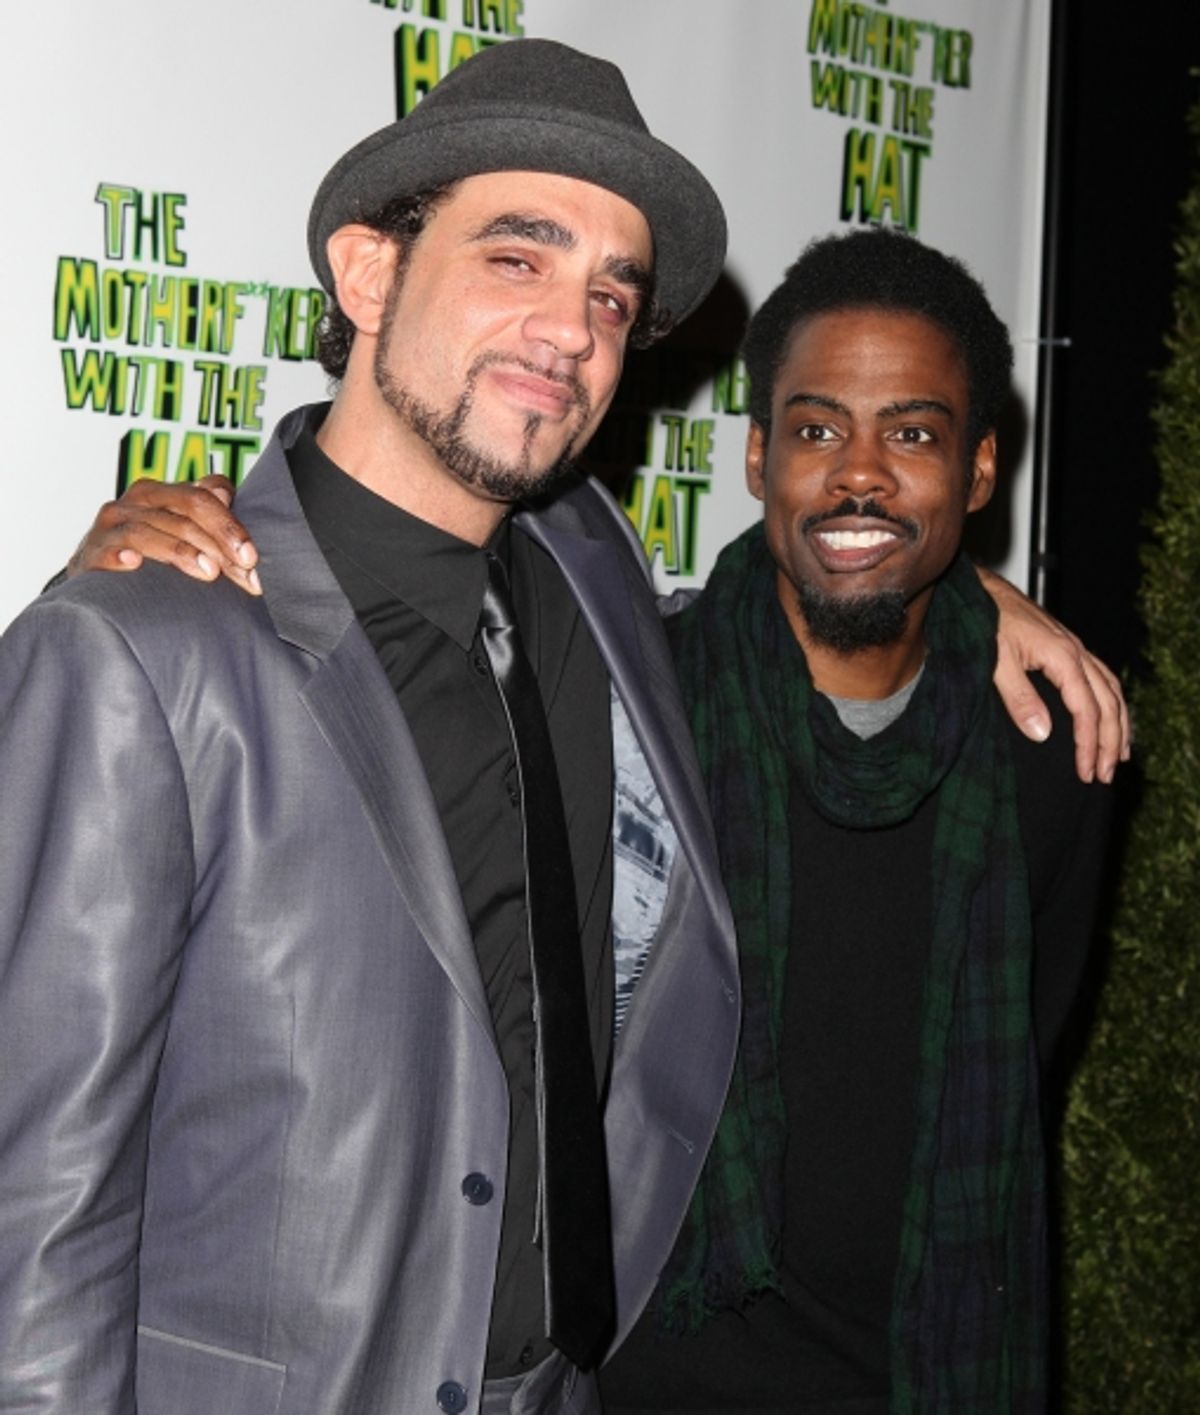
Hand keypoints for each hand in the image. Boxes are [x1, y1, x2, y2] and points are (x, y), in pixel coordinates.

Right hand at [67, 474, 259, 594]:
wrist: (98, 582)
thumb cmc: (151, 555)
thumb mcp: (183, 532)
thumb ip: (208, 511)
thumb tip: (226, 491)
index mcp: (164, 492)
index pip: (204, 495)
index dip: (231, 524)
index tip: (252, 557)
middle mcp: (138, 500)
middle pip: (186, 509)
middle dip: (219, 539)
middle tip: (244, 569)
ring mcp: (113, 525)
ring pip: (152, 529)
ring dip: (182, 551)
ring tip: (209, 572)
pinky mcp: (92, 552)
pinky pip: (108, 549)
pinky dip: (121, 554)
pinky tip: (135, 563)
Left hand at [979, 565, 1129, 783]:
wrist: (981, 590)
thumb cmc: (985, 622)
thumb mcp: (995, 662)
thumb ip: (1019, 697)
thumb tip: (1043, 733)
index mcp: (1062, 657)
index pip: (1086, 710)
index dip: (1087, 744)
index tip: (1084, 772)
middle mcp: (1077, 652)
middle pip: (1108, 703)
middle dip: (1109, 742)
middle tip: (1104, 775)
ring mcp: (1075, 648)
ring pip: (1111, 690)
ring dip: (1119, 724)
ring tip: (1119, 755)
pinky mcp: (1068, 647)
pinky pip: (1102, 678)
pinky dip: (1112, 702)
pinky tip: (1110, 718)